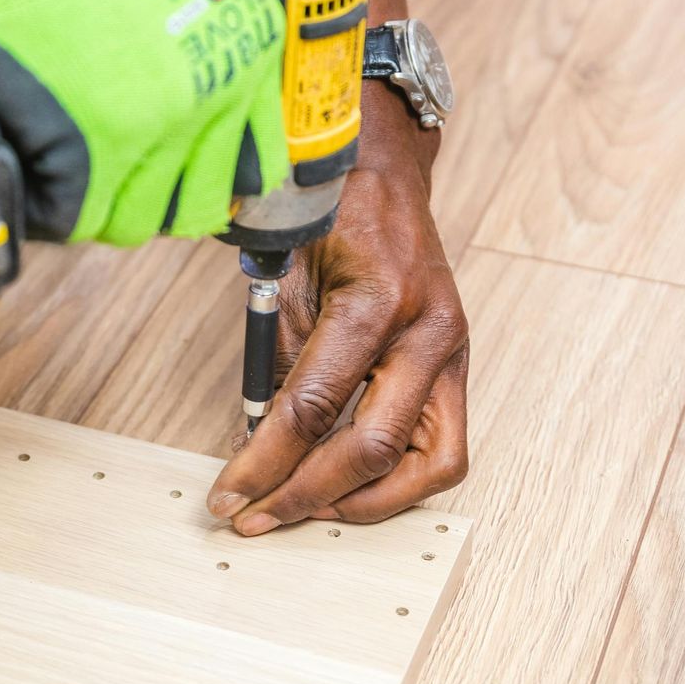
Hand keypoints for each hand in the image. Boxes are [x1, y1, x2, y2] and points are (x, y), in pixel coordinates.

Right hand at [0, 0, 288, 247]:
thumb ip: (193, 34)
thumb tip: (175, 85)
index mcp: (248, 48)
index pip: (253, 156)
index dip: (209, 169)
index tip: (178, 169)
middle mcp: (215, 95)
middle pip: (198, 201)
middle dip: (154, 194)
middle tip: (112, 172)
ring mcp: (154, 130)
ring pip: (135, 220)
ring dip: (100, 203)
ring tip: (65, 164)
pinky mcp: (86, 152)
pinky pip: (70, 217)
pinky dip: (47, 201)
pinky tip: (32, 160)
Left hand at [207, 86, 468, 533]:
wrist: (384, 166)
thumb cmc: (331, 210)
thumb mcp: (285, 274)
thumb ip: (279, 360)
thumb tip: (258, 442)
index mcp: (379, 297)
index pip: (315, 406)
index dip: (265, 461)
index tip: (227, 493)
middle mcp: (429, 330)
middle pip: (372, 447)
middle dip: (306, 494)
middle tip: (255, 516)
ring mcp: (453, 351)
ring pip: (428, 464)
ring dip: (363, 500)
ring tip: (304, 510)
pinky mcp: (457, 366)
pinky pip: (440, 449)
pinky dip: (396, 479)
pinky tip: (347, 486)